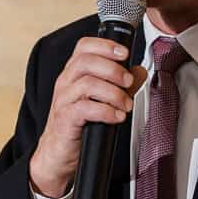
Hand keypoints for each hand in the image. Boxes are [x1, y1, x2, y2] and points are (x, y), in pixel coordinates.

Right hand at [28, 35, 147, 197]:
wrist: (59, 153)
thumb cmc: (80, 124)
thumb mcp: (103, 99)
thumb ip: (121, 84)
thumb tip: (139, 71)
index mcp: (74, 73)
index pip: (84, 47)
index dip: (105, 45)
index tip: (125, 53)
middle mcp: (65, 83)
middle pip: (86, 61)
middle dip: (113, 69)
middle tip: (128, 83)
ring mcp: (63, 100)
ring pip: (87, 84)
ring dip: (114, 93)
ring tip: (126, 105)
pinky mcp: (65, 119)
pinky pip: (84, 109)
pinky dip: (106, 111)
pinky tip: (117, 117)